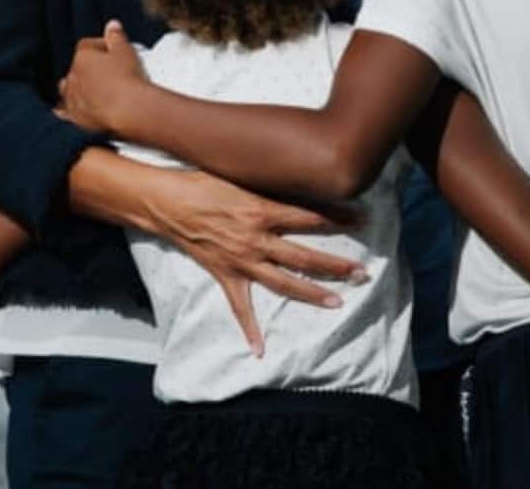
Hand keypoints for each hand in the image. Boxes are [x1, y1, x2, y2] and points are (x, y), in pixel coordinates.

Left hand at [59, 20, 149, 135]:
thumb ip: (116, 37)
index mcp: (83, 57)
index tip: (113, 52)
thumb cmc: (128, 79)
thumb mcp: (126, 51)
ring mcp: (72, 98)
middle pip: (76, 68)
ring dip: (77, 89)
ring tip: (92, 93)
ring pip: (68, 90)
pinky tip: (71, 113)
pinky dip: (67, 111)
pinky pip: (65, 113)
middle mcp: (73, 77)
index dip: (100, 47)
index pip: (87, 46)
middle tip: (106, 74)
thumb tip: (112, 25)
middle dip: (88, 70)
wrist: (129, 110)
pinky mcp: (75, 118)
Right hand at [141, 166, 363, 358]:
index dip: (337, 218)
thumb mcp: (239, 179)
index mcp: (261, 211)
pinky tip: (260, 350)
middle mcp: (256, 239)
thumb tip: (294, 186)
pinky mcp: (224, 275)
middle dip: (335, 265)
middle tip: (362, 273)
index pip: (308, 217)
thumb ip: (268, 189)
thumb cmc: (201, 182)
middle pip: (304, 255)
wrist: (166, 203)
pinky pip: (240, 307)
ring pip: (283, 282)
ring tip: (337, 302)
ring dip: (311, 293)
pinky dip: (249, 329)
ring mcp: (241, 261)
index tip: (363, 220)